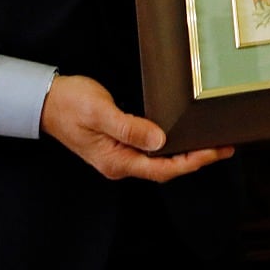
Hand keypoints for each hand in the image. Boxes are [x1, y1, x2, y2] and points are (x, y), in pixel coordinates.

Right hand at [39, 74, 233, 181]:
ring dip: (184, 154)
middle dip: (195, 159)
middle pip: (165, 169)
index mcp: (116, 161)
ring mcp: (117, 156)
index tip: (215, 151)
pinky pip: (149, 152)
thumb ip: (129, 128)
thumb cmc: (70, 104)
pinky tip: (180, 137)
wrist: (45, 100)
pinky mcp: (117, 145)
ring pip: (159, 162)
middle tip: (223, 147)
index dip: (192, 162)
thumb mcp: (100, 112)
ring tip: (209, 143)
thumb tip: (160, 141)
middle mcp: (119, 163)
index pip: (162, 169)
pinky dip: (169, 146)